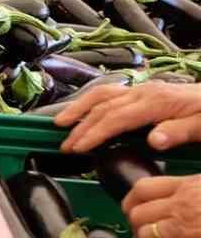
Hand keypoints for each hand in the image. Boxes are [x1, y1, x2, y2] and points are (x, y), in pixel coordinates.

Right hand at [55, 82, 200, 152]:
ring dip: (79, 108)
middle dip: (80, 126)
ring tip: (60, 123)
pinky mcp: (145, 91)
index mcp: (157, 101)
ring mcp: (143, 89)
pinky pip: (111, 93)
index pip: (117, 117)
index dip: (94, 133)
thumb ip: (178, 132)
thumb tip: (151, 141)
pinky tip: (83, 110)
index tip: (77, 147)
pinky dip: (91, 101)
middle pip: (103, 107)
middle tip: (64, 146)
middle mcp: (145, 92)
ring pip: (102, 95)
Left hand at [125, 175, 200, 237]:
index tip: (133, 210)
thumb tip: (175, 198)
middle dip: (140, 228)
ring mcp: (185, 230)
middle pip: (137, 216)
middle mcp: (182, 206)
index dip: (132, 201)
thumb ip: (191, 190)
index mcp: (188, 186)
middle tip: (154, 236)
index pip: (143, 189)